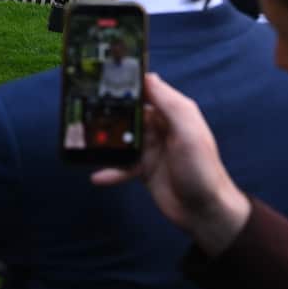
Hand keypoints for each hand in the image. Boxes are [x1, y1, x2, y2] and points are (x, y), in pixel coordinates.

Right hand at [91, 73, 250, 254]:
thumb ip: (169, 104)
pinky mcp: (143, 168)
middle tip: (82, 107)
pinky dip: (109, 170)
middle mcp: (160, 127)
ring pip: (120, 138)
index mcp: (173, 113)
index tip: (102, 76)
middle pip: (128, 112)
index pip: (147, 89)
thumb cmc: (203, 170)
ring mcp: (151, 148)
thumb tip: (148, 77)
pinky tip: (98, 176)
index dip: (127, 82)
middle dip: (107, 110)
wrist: (205, 213)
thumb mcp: (188, 132)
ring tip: (84, 141)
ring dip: (104, 141)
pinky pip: (121, 165)